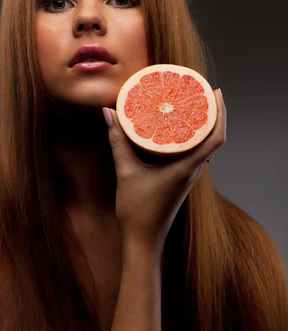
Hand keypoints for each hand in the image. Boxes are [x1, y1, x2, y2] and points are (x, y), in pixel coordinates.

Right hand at [105, 88, 226, 249]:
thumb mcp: (125, 172)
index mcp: (187, 168)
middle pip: (212, 137)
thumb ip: (118, 141)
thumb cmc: (137, 211)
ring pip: (202, 145)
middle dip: (211, 112)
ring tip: (190, 103)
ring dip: (201, 125)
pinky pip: (190, 152)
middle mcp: (192, 170)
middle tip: (200, 90)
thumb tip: (108, 113)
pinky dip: (188, 137)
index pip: (216, 138)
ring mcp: (187, 175)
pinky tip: (174, 129)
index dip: (220, 113)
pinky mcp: (179, 179)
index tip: (216, 92)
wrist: (142, 240)